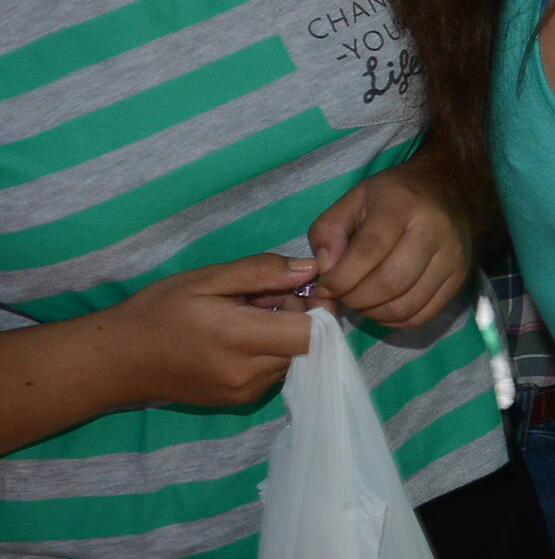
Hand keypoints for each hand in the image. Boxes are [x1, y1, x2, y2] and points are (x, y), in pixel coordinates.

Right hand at [103, 254, 323, 407]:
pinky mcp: (238, 402)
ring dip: (286, 334)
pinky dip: (271, 351)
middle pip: (308, 347)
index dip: (320, 307)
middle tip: (267, 296)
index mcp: (242, 340)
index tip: (301, 286)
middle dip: (301, 316)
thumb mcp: (208, 278)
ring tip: (250, 314)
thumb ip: (262, 272)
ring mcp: (244, 394)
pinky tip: (242, 335)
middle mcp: (249, 375)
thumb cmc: (160, 311)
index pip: (314, 334)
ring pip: (294, 359)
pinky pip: (275, 372)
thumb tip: (311, 268)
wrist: (116, 361)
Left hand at [309, 158, 473, 328]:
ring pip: (405, 306)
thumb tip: (326, 270)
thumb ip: (328, 231)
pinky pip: (421, 316)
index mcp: (403, 204)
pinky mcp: (459, 278)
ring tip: (361, 300)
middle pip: (389, 283)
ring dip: (373, 313)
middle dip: (355, 299)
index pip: (369, 251)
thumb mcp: (354, 199)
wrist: (450, 189)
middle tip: (342, 295)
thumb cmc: (395, 195)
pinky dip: (394, 320)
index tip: (325, 286)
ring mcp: (452, 256)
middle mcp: (434, 229)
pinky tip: (383, 305)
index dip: (340, 278)